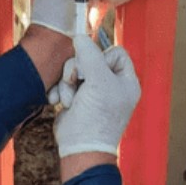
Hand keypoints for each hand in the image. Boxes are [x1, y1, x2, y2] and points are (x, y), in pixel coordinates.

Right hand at [53, 35, 140, 157]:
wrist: (79, 148)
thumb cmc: (97, 118)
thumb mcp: (98, 81)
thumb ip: (89, 54)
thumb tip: (79, 37)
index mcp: (125, 81)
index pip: (116, 52)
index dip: (102, 55)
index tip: (94, 68)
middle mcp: (111, 85)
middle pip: (90, 57)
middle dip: (79, 69)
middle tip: (77, 81)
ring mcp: (92, 91)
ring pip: (75, 68)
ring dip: (68, 82)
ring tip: (70, 99)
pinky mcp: (76, 97)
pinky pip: (65, 81)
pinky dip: (61, 90)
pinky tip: (59, 102)